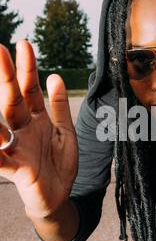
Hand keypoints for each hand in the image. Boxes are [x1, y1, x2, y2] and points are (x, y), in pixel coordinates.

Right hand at [0, 40, 77, 218]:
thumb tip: (56, 76)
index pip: (31, 89)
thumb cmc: (59, 164)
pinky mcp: (16, 168)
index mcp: (37, 120)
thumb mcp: (65, 132)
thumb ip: (59, 106)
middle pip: (13, 99)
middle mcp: (24, 130)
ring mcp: (18, 148)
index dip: (27, 68)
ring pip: (2, 123)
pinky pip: (1, 158)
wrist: (58, 196)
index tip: (24, 44)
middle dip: (8, 75)